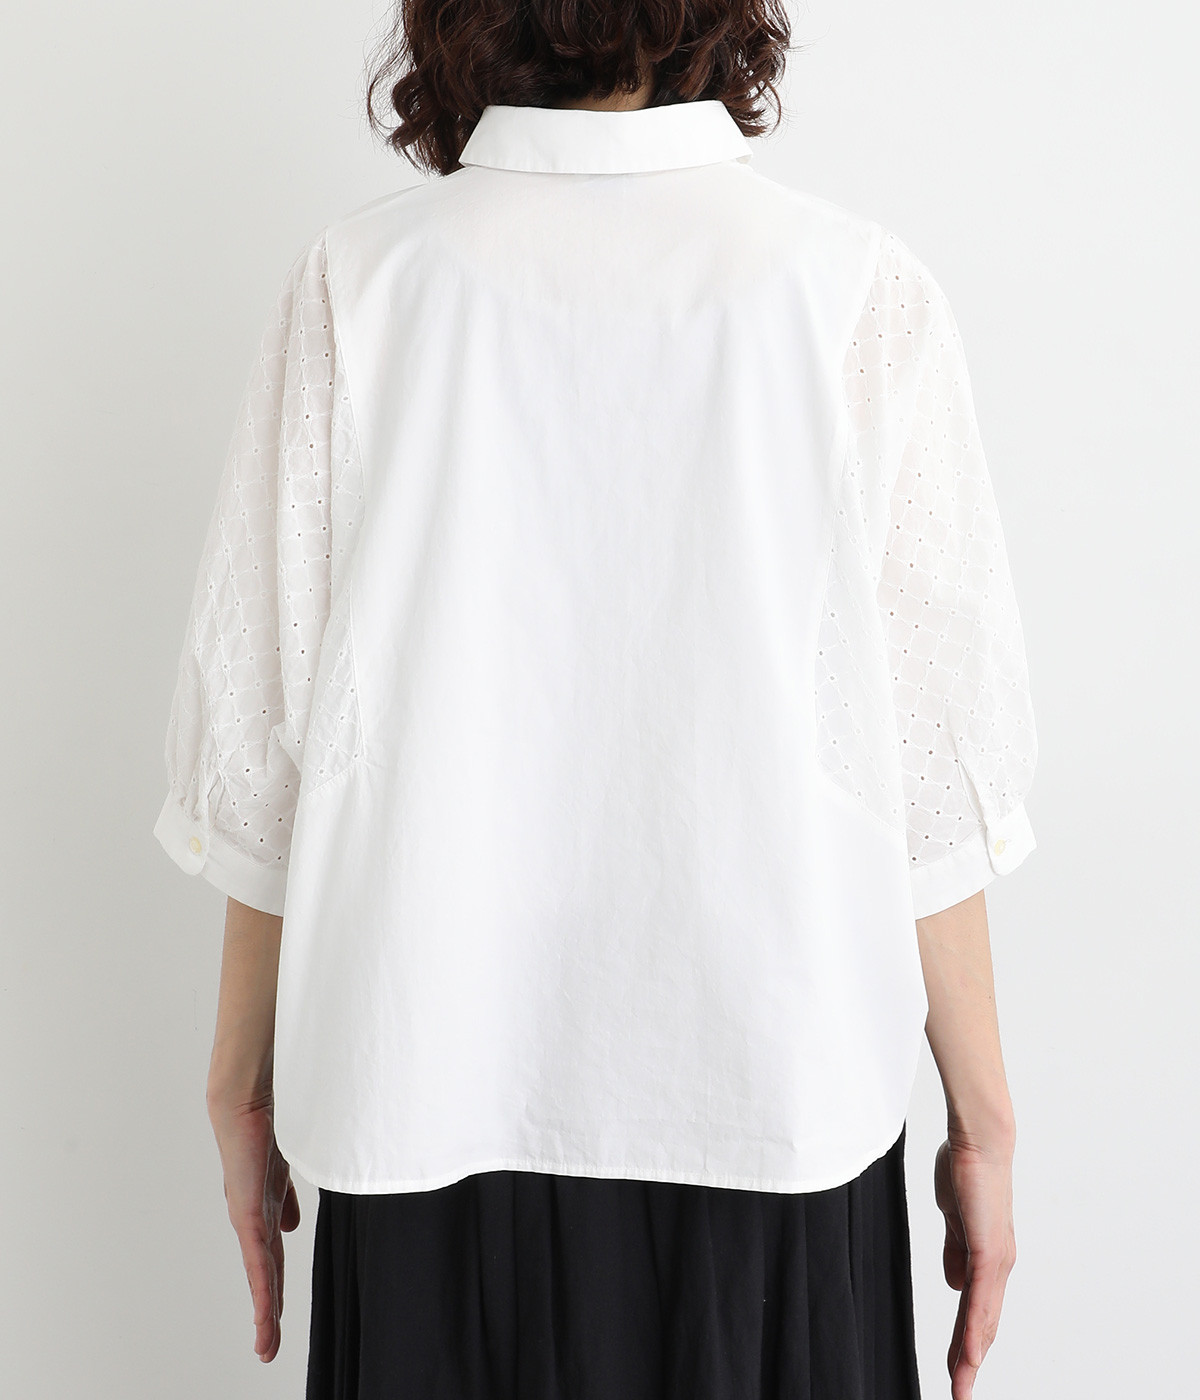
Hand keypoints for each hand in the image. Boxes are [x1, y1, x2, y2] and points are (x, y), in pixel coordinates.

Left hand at [207, 1088, 301, 1362]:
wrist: (244, 1097)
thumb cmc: (265, 1120)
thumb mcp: (285, 1164)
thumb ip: (288, 1196)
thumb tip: (292, 1226)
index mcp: (264, 1201)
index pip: (271, 1250)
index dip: (273, 1281)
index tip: (273, 1310)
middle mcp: (252, 1214)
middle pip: (265, 1271)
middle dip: (267, 1308)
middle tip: (267, 1344)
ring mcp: (248, 1216)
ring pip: (261, 1275)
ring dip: (264, 1312)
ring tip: (266, 1345)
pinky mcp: (247, 1213)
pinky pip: (259, 1261)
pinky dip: (261, 1292)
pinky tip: (263, 1317)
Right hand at [933, 1127, 1016, 1398]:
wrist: (979, 1140)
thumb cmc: (966, 1169)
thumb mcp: (954, 1217)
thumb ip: (955, 1250)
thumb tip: (954, 1284)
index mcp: (987, 1256)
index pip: (975, 1307)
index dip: (966, 1338)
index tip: (958, 1365)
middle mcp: (998, 1264)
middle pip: (982, 1322)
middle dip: (968, 1359)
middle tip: (959, 1389)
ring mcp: (996, 1260)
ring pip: (982, 1319)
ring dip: (970, 1355)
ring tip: (960, 1384)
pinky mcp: (989, 1251)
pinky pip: (980, 1299)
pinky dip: (973, 1330)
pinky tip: (969, 1355)